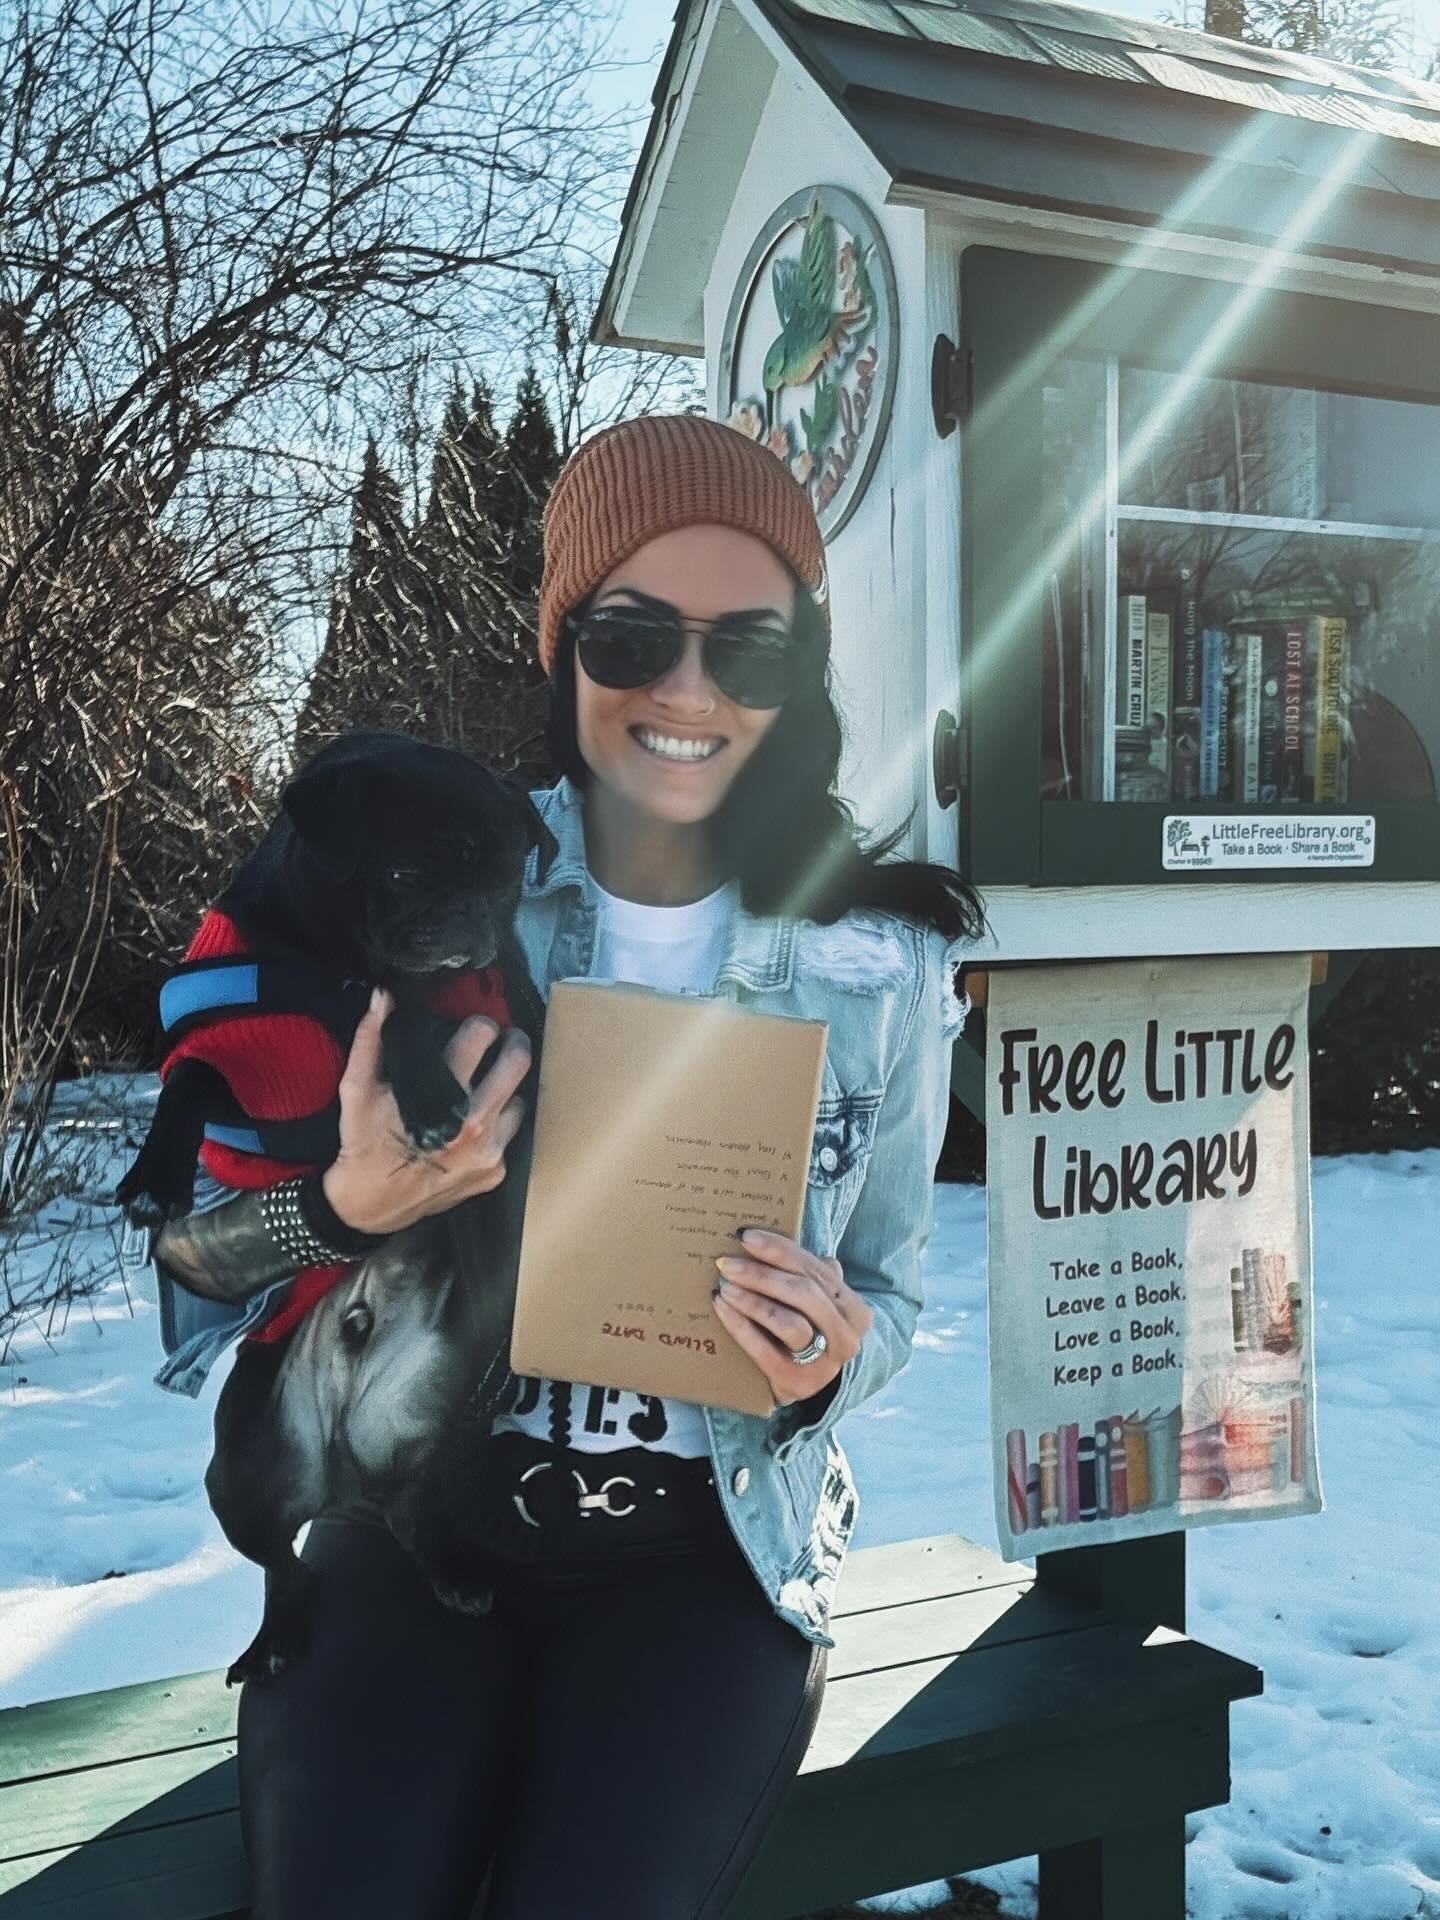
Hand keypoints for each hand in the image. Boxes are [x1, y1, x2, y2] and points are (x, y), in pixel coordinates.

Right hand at [322, 988, 530, 1236]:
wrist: (370, 1204)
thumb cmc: (363, 1141)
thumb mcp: (357, 1088)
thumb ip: (371, 1039)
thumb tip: (383, 996)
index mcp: (442, 1094)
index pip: (482, 1035)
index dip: (480, 1024)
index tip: (476, 1027)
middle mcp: (473, 1121)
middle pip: (518, 1061)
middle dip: (512, 1044)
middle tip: (502, 1041)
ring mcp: (489, 1150)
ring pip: (520, 1100)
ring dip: (507, 1089)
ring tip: (488, 1085)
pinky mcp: (496, 1173)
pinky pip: (511, 1135)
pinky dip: (499, 1125)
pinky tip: (478, 1122)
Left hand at [711, 1228, 871, 1407]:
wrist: (812, 1384)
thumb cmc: (809, 1331)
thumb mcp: (817, 1303)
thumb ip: (807, 1273)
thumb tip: (763, 1239)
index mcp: (854, 1309)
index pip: (816, 1269)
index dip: (779, 1249)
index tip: (745, 1236)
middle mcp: (845, 1336)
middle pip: (803, 1293)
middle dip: (762, 1274)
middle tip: (727, 1263)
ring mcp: (824, 1364)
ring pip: (789, 1323)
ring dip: (752, 1300)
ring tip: (725, 1286)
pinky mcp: (795, 1383)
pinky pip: (764, 1351)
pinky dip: (740, 1327)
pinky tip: (722, 1309)